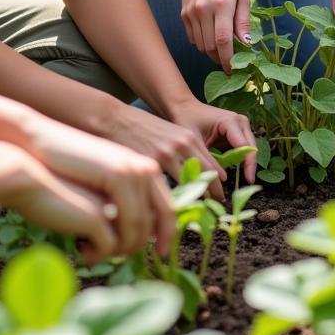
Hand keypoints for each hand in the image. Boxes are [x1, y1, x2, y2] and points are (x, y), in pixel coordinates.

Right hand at [23, 116, 174, 255]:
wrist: (30, 164)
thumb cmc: (62, 176)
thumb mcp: (100, 183)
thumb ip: (122, 199)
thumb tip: (140, 231)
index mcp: (140, 165)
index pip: (167, 205)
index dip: (168, 232)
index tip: (161, 253)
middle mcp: (138, 170)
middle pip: (156, 223)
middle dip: (140, 247)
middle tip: (118, 259)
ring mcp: (123, 185)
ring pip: (136, 235)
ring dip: (117, 252)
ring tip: (93, 253)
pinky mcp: (103, 202)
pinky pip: (112, 243)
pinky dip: (100, 254)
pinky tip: (83, 251)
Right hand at [103, 104, 236, 200]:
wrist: (115, 119)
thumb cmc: (142, 128)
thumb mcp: (169, 133)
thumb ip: (183, 152)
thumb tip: (195, 178)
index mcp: (189, 138)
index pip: (212, 166)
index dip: (217, 185)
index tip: (219, 198)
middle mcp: (181, 145)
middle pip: (205, 176)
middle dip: (212, 195)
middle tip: (213, 210)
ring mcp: (166, 155)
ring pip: (186, 185)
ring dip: (190, 201)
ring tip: (191, 215)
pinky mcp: (149, 163)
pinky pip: (164, 188)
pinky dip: (167, 200)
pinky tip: (166, 209)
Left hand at [167, 99, 257, 183]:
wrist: (184, 107)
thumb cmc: (187, 120)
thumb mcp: (196, 142)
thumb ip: (208, 160)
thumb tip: (217, 180)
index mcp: (231, 122)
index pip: (245, 147)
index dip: (248, 165)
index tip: (248, 181)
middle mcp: (240, 122)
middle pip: (251, 147)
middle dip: (249, 166)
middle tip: (247, 184)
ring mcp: (240, 125)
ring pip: (249, 148)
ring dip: (245, 163)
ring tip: (241, 180)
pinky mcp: (238, 130)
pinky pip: (242, 147)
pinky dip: (238, 159)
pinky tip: (232, 170)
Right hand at [180, 0, 250, 70]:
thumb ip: (243, 21)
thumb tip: (247, 44)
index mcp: (223, 5)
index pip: (224, 40)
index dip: (229, 59)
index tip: (234, 70)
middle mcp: (205, 9)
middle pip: (211, 47)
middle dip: (220, 58)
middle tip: (230, 60)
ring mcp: (192, 13)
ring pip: (201, 46)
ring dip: (211, 51)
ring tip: (221, 46)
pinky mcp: (184, 15)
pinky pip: (193, 38)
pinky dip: (202, 42)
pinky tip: (210, 33)